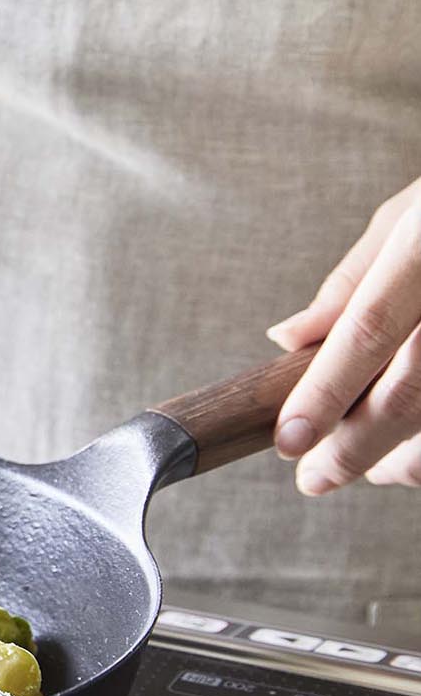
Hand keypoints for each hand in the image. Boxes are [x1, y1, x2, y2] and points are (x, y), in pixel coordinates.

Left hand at [268, 178, 420, 492]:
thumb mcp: (408, 216)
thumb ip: (351, 283)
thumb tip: (286, 340)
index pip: (369, 331)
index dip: (325, 394)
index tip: (288, 443)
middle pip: (413, 393)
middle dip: (356, 448)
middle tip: (314, 479)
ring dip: (408, 459)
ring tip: (372, 469)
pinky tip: (415, 455)